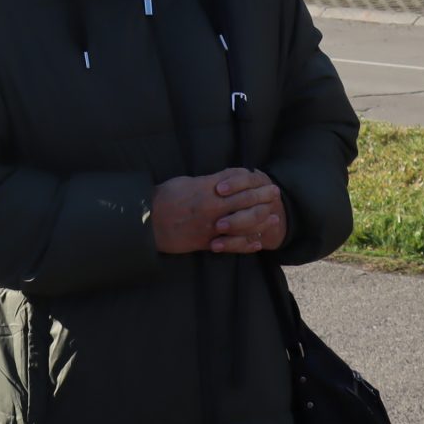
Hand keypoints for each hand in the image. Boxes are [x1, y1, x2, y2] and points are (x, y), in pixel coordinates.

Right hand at [153, 170, 284, 253]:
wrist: (148, 222)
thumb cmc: (165, 198)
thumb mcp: (186, 182)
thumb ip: (208, 182)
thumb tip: (224, 180)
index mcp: (207, 190)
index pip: (237, 184)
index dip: (253, 181)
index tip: (263, 178)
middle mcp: (212, 208)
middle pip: (245, 201)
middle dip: (263, 197)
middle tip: (275, 193)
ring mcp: (211, 227)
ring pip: (243, 224)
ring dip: (261, 221)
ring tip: (274, 217)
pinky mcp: (206, 242)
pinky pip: (231, 245)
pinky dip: (246, 244)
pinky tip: (257, 242)